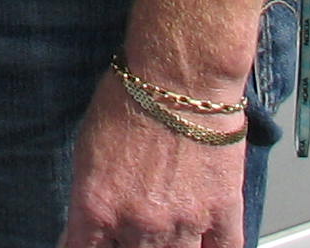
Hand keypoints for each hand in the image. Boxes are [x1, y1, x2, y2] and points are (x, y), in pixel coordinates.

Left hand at [58, 72, 249, 247]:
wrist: (179, 78)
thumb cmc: (131, 98)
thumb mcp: (87, 149)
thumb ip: (89, 195)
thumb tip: (88, 221)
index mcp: (98, 207)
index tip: (97, 242)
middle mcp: (138, 224)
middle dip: (130, 244)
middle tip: (135, 226)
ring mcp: (183, 224)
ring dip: (169, 247)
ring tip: (167, 230)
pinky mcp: (221, 214)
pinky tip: (205, 243)